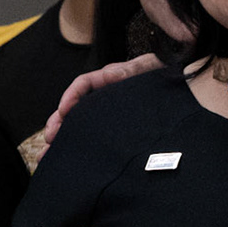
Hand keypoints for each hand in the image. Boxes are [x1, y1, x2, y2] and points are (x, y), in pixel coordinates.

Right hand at [38, 53, 161, 148]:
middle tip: (50, 138)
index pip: (83, 84)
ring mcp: (107, 111)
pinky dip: (77, 145)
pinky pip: (91, 135)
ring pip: (79, 124)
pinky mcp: (112, 127)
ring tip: (48, 154)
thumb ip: (129, 70)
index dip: (70, 97)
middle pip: (75, 107)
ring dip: (63, 138)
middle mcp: (104, 95)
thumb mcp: (148, 68)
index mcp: (109, 79)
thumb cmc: (163, 72)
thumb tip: (109, 74)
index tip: (62, 111)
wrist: (179, 85)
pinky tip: (67, 159)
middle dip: (59, 122)